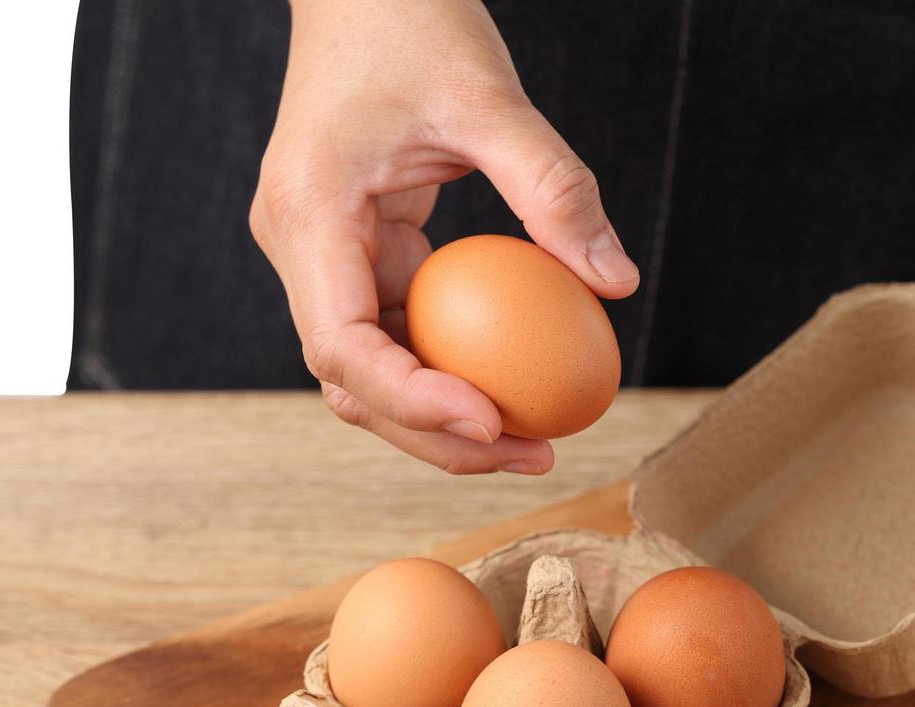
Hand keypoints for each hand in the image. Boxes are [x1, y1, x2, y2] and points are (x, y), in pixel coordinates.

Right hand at [250, 0, 638, 474]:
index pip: (343, 344)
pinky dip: (449, 369)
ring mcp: (323, 258)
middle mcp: (299, 249)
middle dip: (437, 437)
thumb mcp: (490, 97)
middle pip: (353, 382)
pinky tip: (513, 385)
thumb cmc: (411, 20)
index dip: (414, 400)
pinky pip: (398, 333)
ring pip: (372, 372)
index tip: (495, 422)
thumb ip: (554, 188)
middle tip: (534, 454)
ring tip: (532, 440)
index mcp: (307, 214)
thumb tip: (615, 283)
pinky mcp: (356, 256)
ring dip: (443, 418)